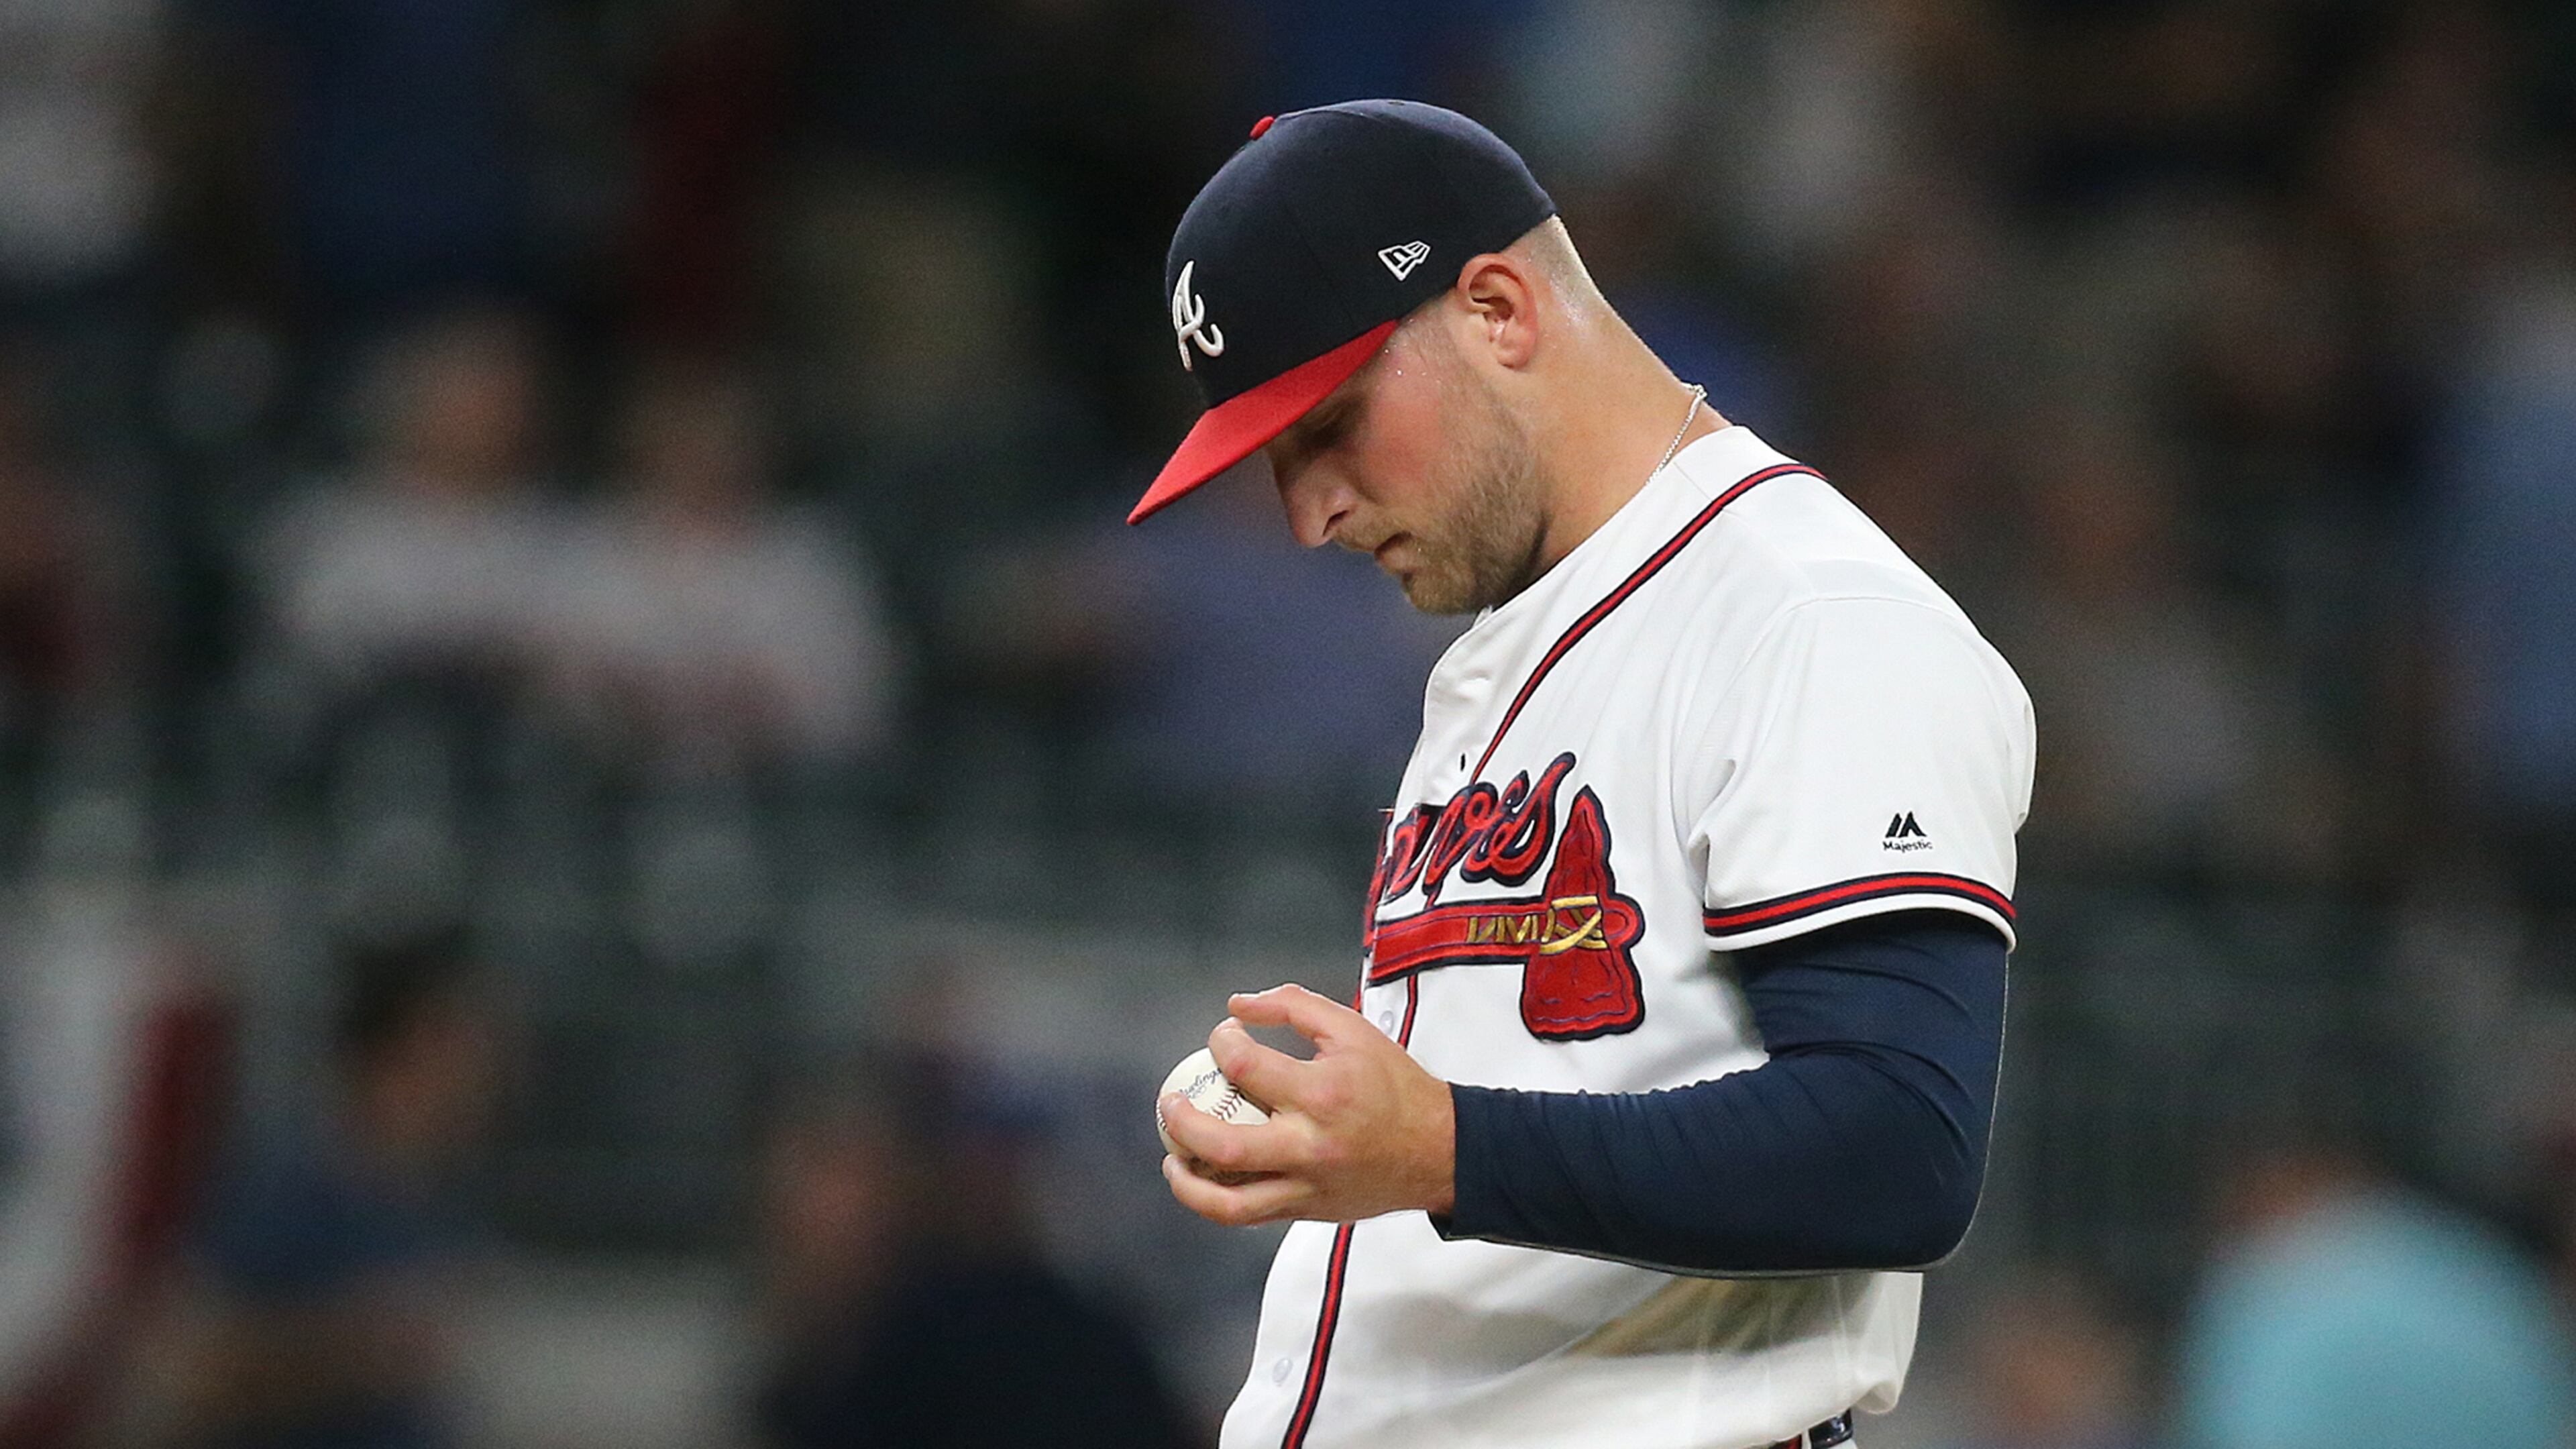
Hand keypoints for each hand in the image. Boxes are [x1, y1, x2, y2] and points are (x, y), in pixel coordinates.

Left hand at [1159, 984, 1455, 1225]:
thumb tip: (1237, 1004)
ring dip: (1188, 1184)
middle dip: (1182, 1123)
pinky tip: (1207, 1177)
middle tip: (1171, 1103)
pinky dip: (1219, 1200)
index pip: (1246, 1067)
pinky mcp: (1309, 1212)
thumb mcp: (1352, 1030)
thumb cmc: (1394, 1085)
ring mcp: (1308, 1186)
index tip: (1224, 1036)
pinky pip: (1251, 1215)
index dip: (1222, 1044)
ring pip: (1229, 1204)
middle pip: (1223, 1146)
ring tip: (1173, 1159)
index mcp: (1323, 1093)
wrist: (1440, 1150)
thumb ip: (1294, 1006)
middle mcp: (1311, 1146)